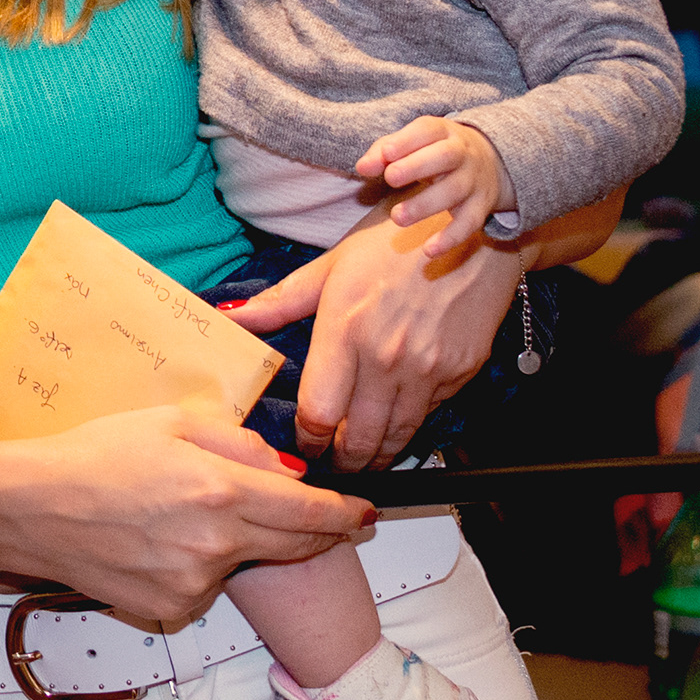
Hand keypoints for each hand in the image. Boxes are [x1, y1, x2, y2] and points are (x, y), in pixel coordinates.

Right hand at [0, 404, 371, 625]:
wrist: (29, 509)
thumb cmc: (92, 456)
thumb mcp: (171, 423)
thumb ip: (240, 444)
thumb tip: (287, 471)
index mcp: (221, 490)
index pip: (310, 511)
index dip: (347, 514)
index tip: (366, 513)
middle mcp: (216, 544)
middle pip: (294, 545)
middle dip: (314, 532)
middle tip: (319, 519)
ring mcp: (194, 583)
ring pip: (244, 563)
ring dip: (239, 543)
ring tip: (182, 515)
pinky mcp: (171, 607)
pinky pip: (206, 585)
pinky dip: (198, 565)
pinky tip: (157, 542)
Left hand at [227, 216, 527, 465]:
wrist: (468, 229)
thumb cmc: (395, 240)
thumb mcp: (331, 265)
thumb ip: (280, 302)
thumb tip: (230, 318)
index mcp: (345, 330)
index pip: (318, 411)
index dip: (306, 441)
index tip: (302, 449)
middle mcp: (387, 357)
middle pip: (357, 438)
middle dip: (340, 463)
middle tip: (329, 470)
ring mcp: (429, 368)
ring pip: (396, 436)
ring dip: (375, 458)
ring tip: (359, 464)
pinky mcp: (462, 371)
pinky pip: (429, 415)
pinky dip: (409, 429)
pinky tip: (394, 431)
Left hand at [354, 116, 515, 262]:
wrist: (491, 159)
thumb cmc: (434, 150)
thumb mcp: (413, 142)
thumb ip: (383, 152)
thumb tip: (363, 167)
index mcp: (442, 132)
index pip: (427, 130)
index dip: (407, 140)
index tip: (387, 153)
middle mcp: (462, 153)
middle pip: (445, 156)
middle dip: (417, 167)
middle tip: (391, 179)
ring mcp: (474, 180)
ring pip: (455, 191)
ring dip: (426, 205)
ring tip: (397, 217)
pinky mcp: (480, 206)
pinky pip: (469, 222)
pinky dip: (451, 238)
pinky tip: (429, 250)